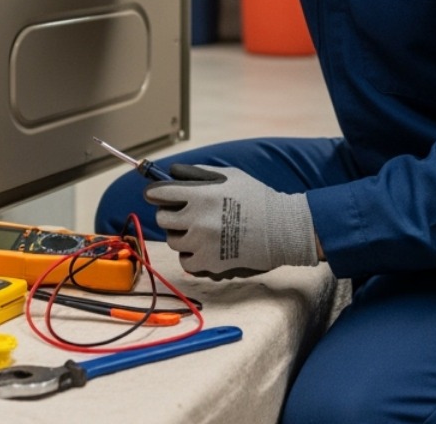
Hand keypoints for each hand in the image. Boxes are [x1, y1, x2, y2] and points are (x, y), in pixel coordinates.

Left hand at [143, 165, 319, 279]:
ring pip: (173, 241)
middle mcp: (197, 220)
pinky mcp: (210, 263)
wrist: (281, 228)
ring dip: (181, 235)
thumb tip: (171, 171)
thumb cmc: (255, 198)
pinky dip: (191, 255)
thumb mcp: (228, 176)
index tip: (155, 194)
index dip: (154, 192)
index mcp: (200, 195)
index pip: (159, 193)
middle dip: (170, 214)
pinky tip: (204, 246)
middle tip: (183, 213)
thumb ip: (197, 173)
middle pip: (162, 219)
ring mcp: (202, 243)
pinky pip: (185, 261)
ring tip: (200, 229)